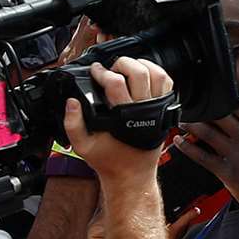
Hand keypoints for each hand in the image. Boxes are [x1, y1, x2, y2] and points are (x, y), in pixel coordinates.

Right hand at [61, 57, 173, 183]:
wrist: (131, 174)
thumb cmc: (109, 161)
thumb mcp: (82, 146)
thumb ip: (72, 123)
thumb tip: (71, 101)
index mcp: (123, 116)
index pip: (115, 83)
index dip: (102, 72)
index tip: (95, 70)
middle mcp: (144, 109)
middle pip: (139, 73)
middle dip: (123, 63)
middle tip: (111, 67)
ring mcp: (157, 108)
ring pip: (158, 75)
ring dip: (142, 64)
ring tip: (127, 66)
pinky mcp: (164, 110)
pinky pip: (167, 84)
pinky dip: (157, 73)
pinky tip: (144, 73)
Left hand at [174, 109, 238, 230]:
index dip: (227, 101)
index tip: (216, 96)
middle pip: (222, 118)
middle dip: (206, 110)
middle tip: (193, 106)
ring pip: (210, 134)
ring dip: (193, 125)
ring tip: (182, 120)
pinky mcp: (230, 175)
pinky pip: (204, 158)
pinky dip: (189, 148)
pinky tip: (179, 143)